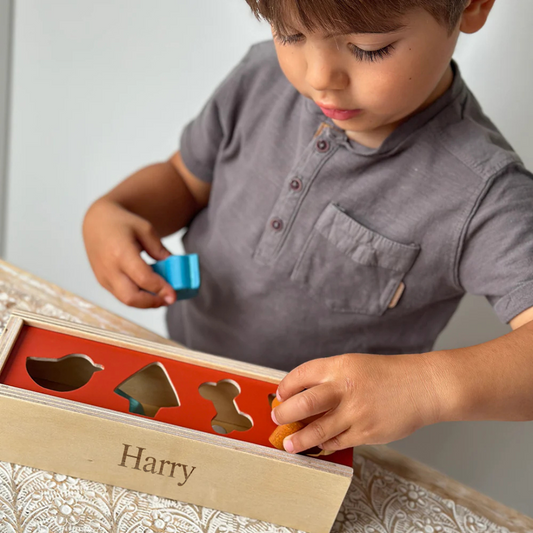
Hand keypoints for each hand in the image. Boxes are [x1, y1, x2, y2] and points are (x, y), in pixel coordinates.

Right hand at [83, 198, 176, 307]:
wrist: (96, 222)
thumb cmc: (122, 223)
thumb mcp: (145, 229)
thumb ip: (159, 249)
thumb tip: (174, 266)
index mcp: (120, 252)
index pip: (143, 278)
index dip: (160, 289)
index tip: (174, 295)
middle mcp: (109, 268)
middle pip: (131, 297)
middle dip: (153, 302)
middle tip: (169, 299)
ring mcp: (104, 277)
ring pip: (126, 301)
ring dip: (147, 303)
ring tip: (162, 296)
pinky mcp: (103, 282)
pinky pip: (121, 296)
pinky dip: (138, 298)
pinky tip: (150, 292)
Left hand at [271, 353, 442, 453]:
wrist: (422, 387)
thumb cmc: (387, 375)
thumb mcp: (354, 365)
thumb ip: (330, 379)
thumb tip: (302, 396)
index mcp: (340, 366)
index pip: (302, 375)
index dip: (286, 387)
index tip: (279, 395)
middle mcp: (344, 388)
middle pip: (303, 403)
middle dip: (284, 413)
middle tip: (277, 419)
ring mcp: (355, 412)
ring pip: (317, 430)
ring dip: (298, 439)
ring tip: (288, 444)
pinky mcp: (366, 432)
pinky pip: (337, 442)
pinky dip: (324, 444)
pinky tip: (318, 445)